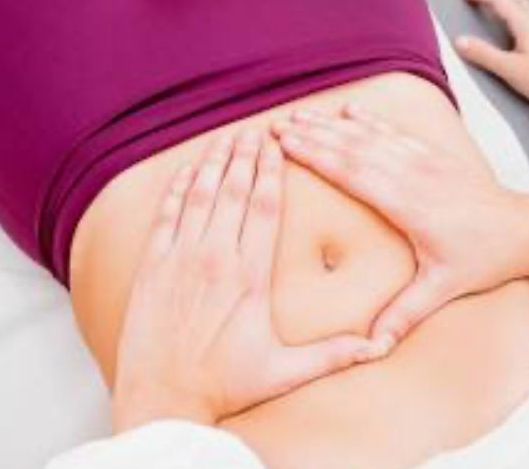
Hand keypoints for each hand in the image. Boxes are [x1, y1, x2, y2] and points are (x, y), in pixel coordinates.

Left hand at [112, 131, 377, 431]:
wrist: (162, 397)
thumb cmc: (223, 386)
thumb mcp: (283, 371)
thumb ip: (331, 355)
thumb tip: (376, 348)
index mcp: (250, 276)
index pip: (264, 208)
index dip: (270, 171)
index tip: (275, 146)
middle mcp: (215, 259)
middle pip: (233, 191)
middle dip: (245, 156)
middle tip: (254, 130)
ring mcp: (180, 259)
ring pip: (199, 195)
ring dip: (212, 163)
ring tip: (224, 139)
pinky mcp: (152, 267)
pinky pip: (165, 215)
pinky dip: (175, 188)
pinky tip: (185, 170)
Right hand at [273, 106, 528, 344]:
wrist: (527, 230)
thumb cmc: (486, 258)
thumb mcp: (444, 288)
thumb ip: (405, 313)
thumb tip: (374, 344)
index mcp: (410, 205)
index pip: (355, 173)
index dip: (318, 156)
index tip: (287, 145)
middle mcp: (414, 175)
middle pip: (355, 148)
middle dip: (314, 136)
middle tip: (277, 127)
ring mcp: (425, 161)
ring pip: (372, 135)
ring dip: (333, 124)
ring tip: (301, 116)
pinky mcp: (435, 155)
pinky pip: (396, 131)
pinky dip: (370, 119)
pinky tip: (350, 110)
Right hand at [456, 0, 528, 108]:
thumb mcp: (509, 68)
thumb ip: (484, 54)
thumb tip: (461, 41)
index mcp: (526, 24)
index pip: (500, 2)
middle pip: (516, 0)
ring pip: (528, 8)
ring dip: (513, 1)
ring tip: (505, 1)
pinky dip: (524, 14)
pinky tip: (526, 26)